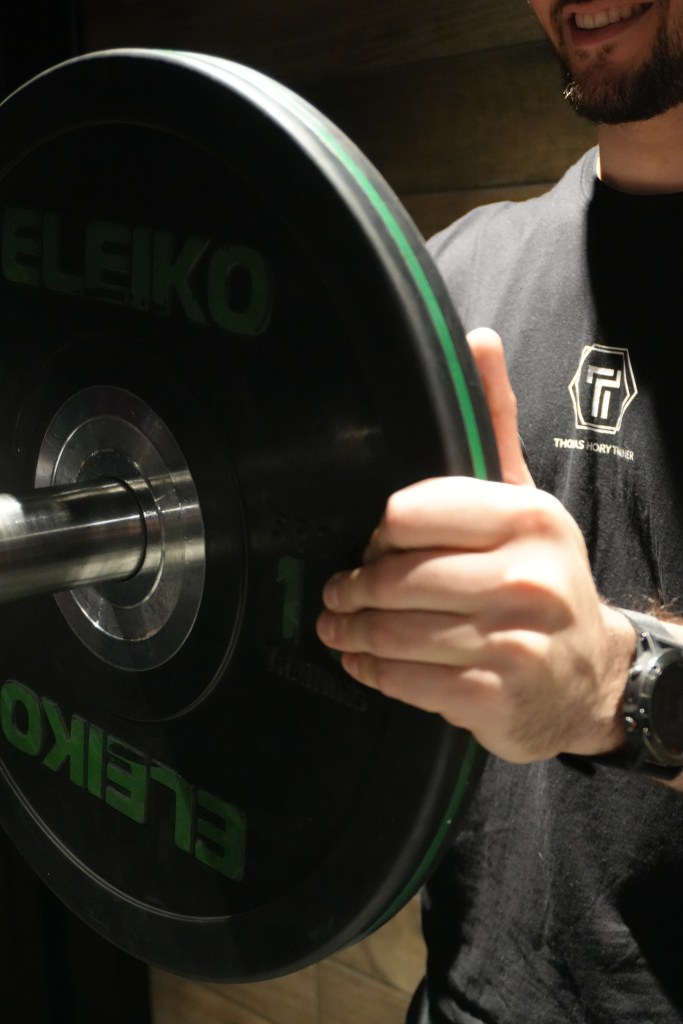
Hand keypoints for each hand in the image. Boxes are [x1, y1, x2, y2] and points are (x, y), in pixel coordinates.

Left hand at [316, 329, 634, 762]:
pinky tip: (360, 660)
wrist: (592, 676)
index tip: (374, 542)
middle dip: (354, 586)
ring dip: (352, 630)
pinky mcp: (492, 695)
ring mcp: (509, 642)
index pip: (410, 511)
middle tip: (337, 590)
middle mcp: (524, 578)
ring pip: (393, 631)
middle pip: (395, 576)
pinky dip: (372, 671)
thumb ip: (494, 425)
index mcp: (526, 519)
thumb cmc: (544, 578)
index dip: (380, 531)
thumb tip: (476, 341)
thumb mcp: (527, 501)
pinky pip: (405, 680)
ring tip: (336, 624)